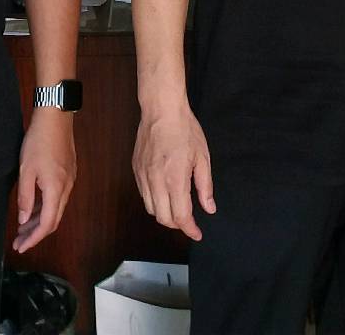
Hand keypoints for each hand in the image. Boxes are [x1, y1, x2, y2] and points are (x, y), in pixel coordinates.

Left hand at [13, 111, 76, 251]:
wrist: (55, 117)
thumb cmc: (38, 142)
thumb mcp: (26, 170)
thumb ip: (25, 198)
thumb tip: (24, 220)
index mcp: (56, 189)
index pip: (47, 224)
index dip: (34, 239)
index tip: (20, 247)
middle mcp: (67, 187)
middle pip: (54, 219)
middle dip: (36, 233)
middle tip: (18, 241)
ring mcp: (69, 179)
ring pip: (56, 208)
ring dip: (40, 220)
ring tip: (23, 227)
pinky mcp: (68, 171)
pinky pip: (58, 197)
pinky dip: (46, 207)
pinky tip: (34, 208)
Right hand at [132, 103, 215, 241]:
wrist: (161, 110)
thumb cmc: (185, 130)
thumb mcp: (202, 156)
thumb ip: (205, 186)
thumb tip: (209, 208)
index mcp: (175, 179)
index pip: (180, 216)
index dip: (190, 229)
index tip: (197, 234)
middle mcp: (155, 182)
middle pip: (163, 218)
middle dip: (177, 224)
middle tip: (189, 220)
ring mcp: (142, 176)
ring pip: (150, 209)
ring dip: (164, 214)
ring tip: (177, 208)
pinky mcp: (135, 170)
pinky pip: (143, 195)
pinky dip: (154, 201)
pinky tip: (164, 194)